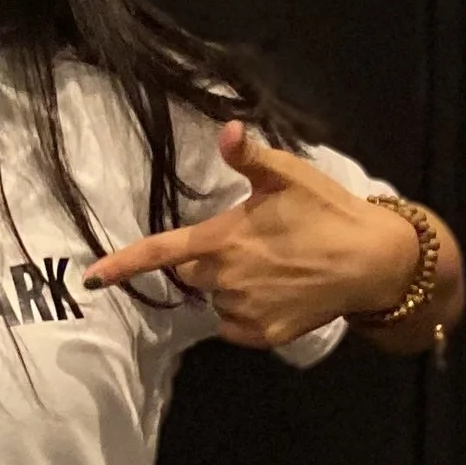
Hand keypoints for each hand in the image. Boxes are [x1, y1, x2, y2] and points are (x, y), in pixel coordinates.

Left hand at [81, 121, 421, 350]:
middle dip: (205, 259)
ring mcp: (246, 311)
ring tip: (270, 265)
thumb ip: (249, 156)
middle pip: (191, 273)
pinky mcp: (265, 335)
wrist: (374, 261)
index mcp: (223, 239)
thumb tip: (226, 129)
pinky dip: (245, 312)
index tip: (91, 279)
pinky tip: (275, 292)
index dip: (122, 265)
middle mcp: (227, 279)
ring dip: (228, 285)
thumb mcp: (288, 175)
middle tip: (244, 240)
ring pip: (215, 299)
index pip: (160, 253)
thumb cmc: (327, 211)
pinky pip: (236, 325)